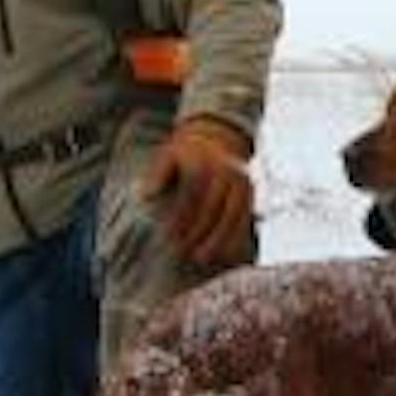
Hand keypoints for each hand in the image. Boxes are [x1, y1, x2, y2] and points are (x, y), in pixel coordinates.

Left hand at [138, 116, 255, 266]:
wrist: (217, 137)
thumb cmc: (185, 153)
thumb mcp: (167, 155)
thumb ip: (156, 175)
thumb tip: (145, 196)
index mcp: (202, 161)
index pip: (191, 194)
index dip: (179, 218)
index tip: (167, 236)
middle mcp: (225, 170)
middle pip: (212, 207)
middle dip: (197, 232)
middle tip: (180, 251)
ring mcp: (241, 181)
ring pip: (232, 215)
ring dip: (217, 240)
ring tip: (200, 258)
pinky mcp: (250, 192)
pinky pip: (244, 218)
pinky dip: (234, 237)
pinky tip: (221, 253)